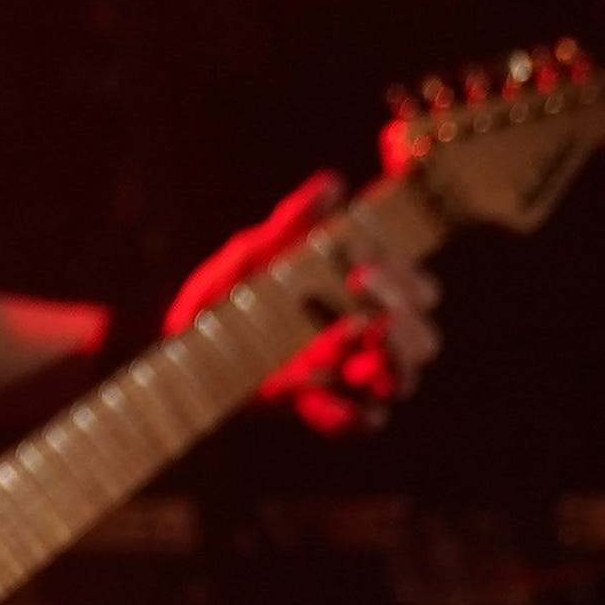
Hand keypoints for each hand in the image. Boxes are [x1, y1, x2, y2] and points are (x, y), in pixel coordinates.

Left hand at [167, 172, 440, 433]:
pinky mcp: (319, 406)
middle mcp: (365, 335)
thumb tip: (332, 184)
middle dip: (408, 325)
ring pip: (403, 379)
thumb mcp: (255, 253)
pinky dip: (352, 414)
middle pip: (424, 338)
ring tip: (363, 361)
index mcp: (362, 296)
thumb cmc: (229, 289)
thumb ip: (293, 223)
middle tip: (368, 316)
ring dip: (393, 370)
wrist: (180, 341)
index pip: (414, 287)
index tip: (358, 267)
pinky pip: (357, 421)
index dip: (400, 278)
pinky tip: (327, 398)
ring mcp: (345, 373)